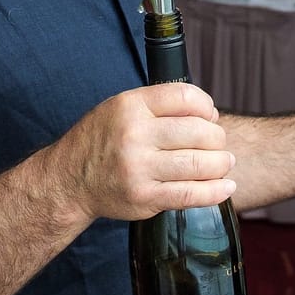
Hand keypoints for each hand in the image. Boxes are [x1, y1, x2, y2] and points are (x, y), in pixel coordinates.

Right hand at [48, 82, 236, 224]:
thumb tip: (210, 113)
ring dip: (221, 163)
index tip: (210, 115)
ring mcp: (139, 168)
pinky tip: (226, 186)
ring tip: (224, 162)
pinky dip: (215, 191)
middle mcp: (135, 135)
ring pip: (200, 163)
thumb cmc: (102, 141)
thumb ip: (160, 105)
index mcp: (130, 106)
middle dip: (217, 138)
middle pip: (199, 131)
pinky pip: (190, 194)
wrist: (68, 181)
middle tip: (217, 143)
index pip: (185, 97)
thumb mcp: (121, 108)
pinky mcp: (144, 197)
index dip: (206, 105)